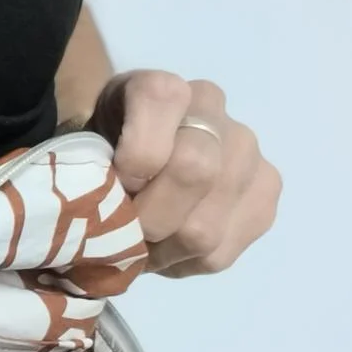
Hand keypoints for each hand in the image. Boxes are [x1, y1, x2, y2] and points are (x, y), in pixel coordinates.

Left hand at [85, 70, 282, 277]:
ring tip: (145, 244)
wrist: (143, 157)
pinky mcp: (265, 194)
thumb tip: (105, 221)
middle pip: (194, 170)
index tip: (116, 183)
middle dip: (149, 218)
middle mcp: (215, 110)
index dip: (135, 157)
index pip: (161, 105)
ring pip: (205, 228)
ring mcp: (248, 151)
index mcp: (163, 88)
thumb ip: (90, 167)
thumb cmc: (109, 154)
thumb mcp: (86, 146)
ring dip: (163, 251)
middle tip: (126, 231)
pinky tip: (171, 248)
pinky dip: (185, 263)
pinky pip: (222, 252)